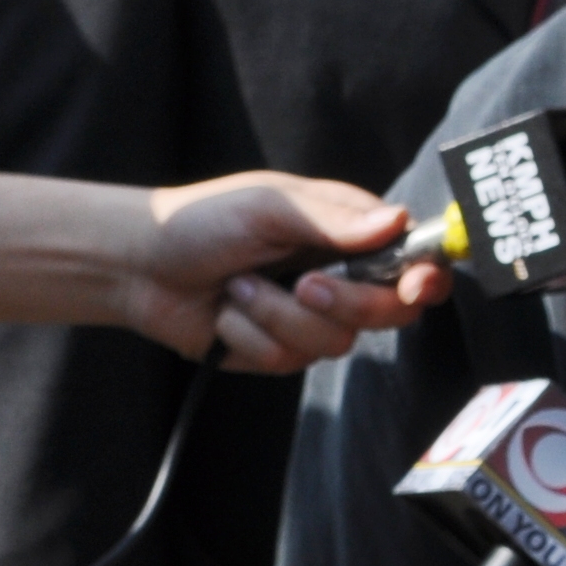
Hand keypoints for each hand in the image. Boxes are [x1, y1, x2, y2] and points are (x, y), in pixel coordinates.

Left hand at [135, 171, 452, 371]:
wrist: (140, 266)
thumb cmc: (202, 220)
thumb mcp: (269, 205)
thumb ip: (334, 219)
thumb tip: (397, 220)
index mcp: (346, 231)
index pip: (411, 257)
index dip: (425, 277)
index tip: (414, 286)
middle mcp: (339, 275)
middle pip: (389, 312)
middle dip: (345, 303)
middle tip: (303, 284)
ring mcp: (311, 316)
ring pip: (335, 342)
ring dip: (277, 316)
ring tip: (239, 287)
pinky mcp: (280, 350)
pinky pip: (288, 359)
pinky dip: (250, 336)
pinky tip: (227, 314)